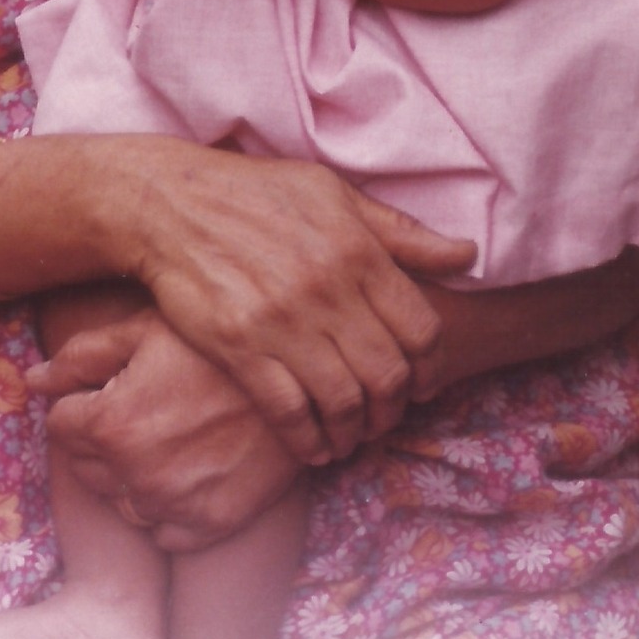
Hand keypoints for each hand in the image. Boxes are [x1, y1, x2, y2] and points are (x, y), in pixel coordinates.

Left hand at [30, 310, 303, 551]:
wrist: (301, 378)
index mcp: (111, 423)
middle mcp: (134, 475)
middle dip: (102, 439)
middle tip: (146, 407)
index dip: (84, 402)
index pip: (60, 425)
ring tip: (170, 435)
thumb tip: (30, 381)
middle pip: (85, 468)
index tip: (118, 387)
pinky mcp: (208, 526)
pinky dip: (167, 508)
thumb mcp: (147, 329)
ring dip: (131, 476)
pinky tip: (191, 469)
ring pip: (121, 502)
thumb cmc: (219, 344)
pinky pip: (162, 532)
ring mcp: (172, 507)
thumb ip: (81, 356)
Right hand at [131, 141, 475, 462]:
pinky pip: (289, 411)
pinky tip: (315, 445)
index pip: (421, 329)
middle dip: (395, 407)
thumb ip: (401, 232)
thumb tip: (467, 255)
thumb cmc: (258, 194)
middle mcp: (328, 290)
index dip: (432, 367)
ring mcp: (283, 322)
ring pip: (344, 401)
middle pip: (388, 374)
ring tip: (352, 435)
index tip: (425, 383)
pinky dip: (309, 439)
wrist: (171, 204)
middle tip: (387, 415)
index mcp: (358, 250)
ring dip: (356, 431)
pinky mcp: (240, 348)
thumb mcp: (334, 195)